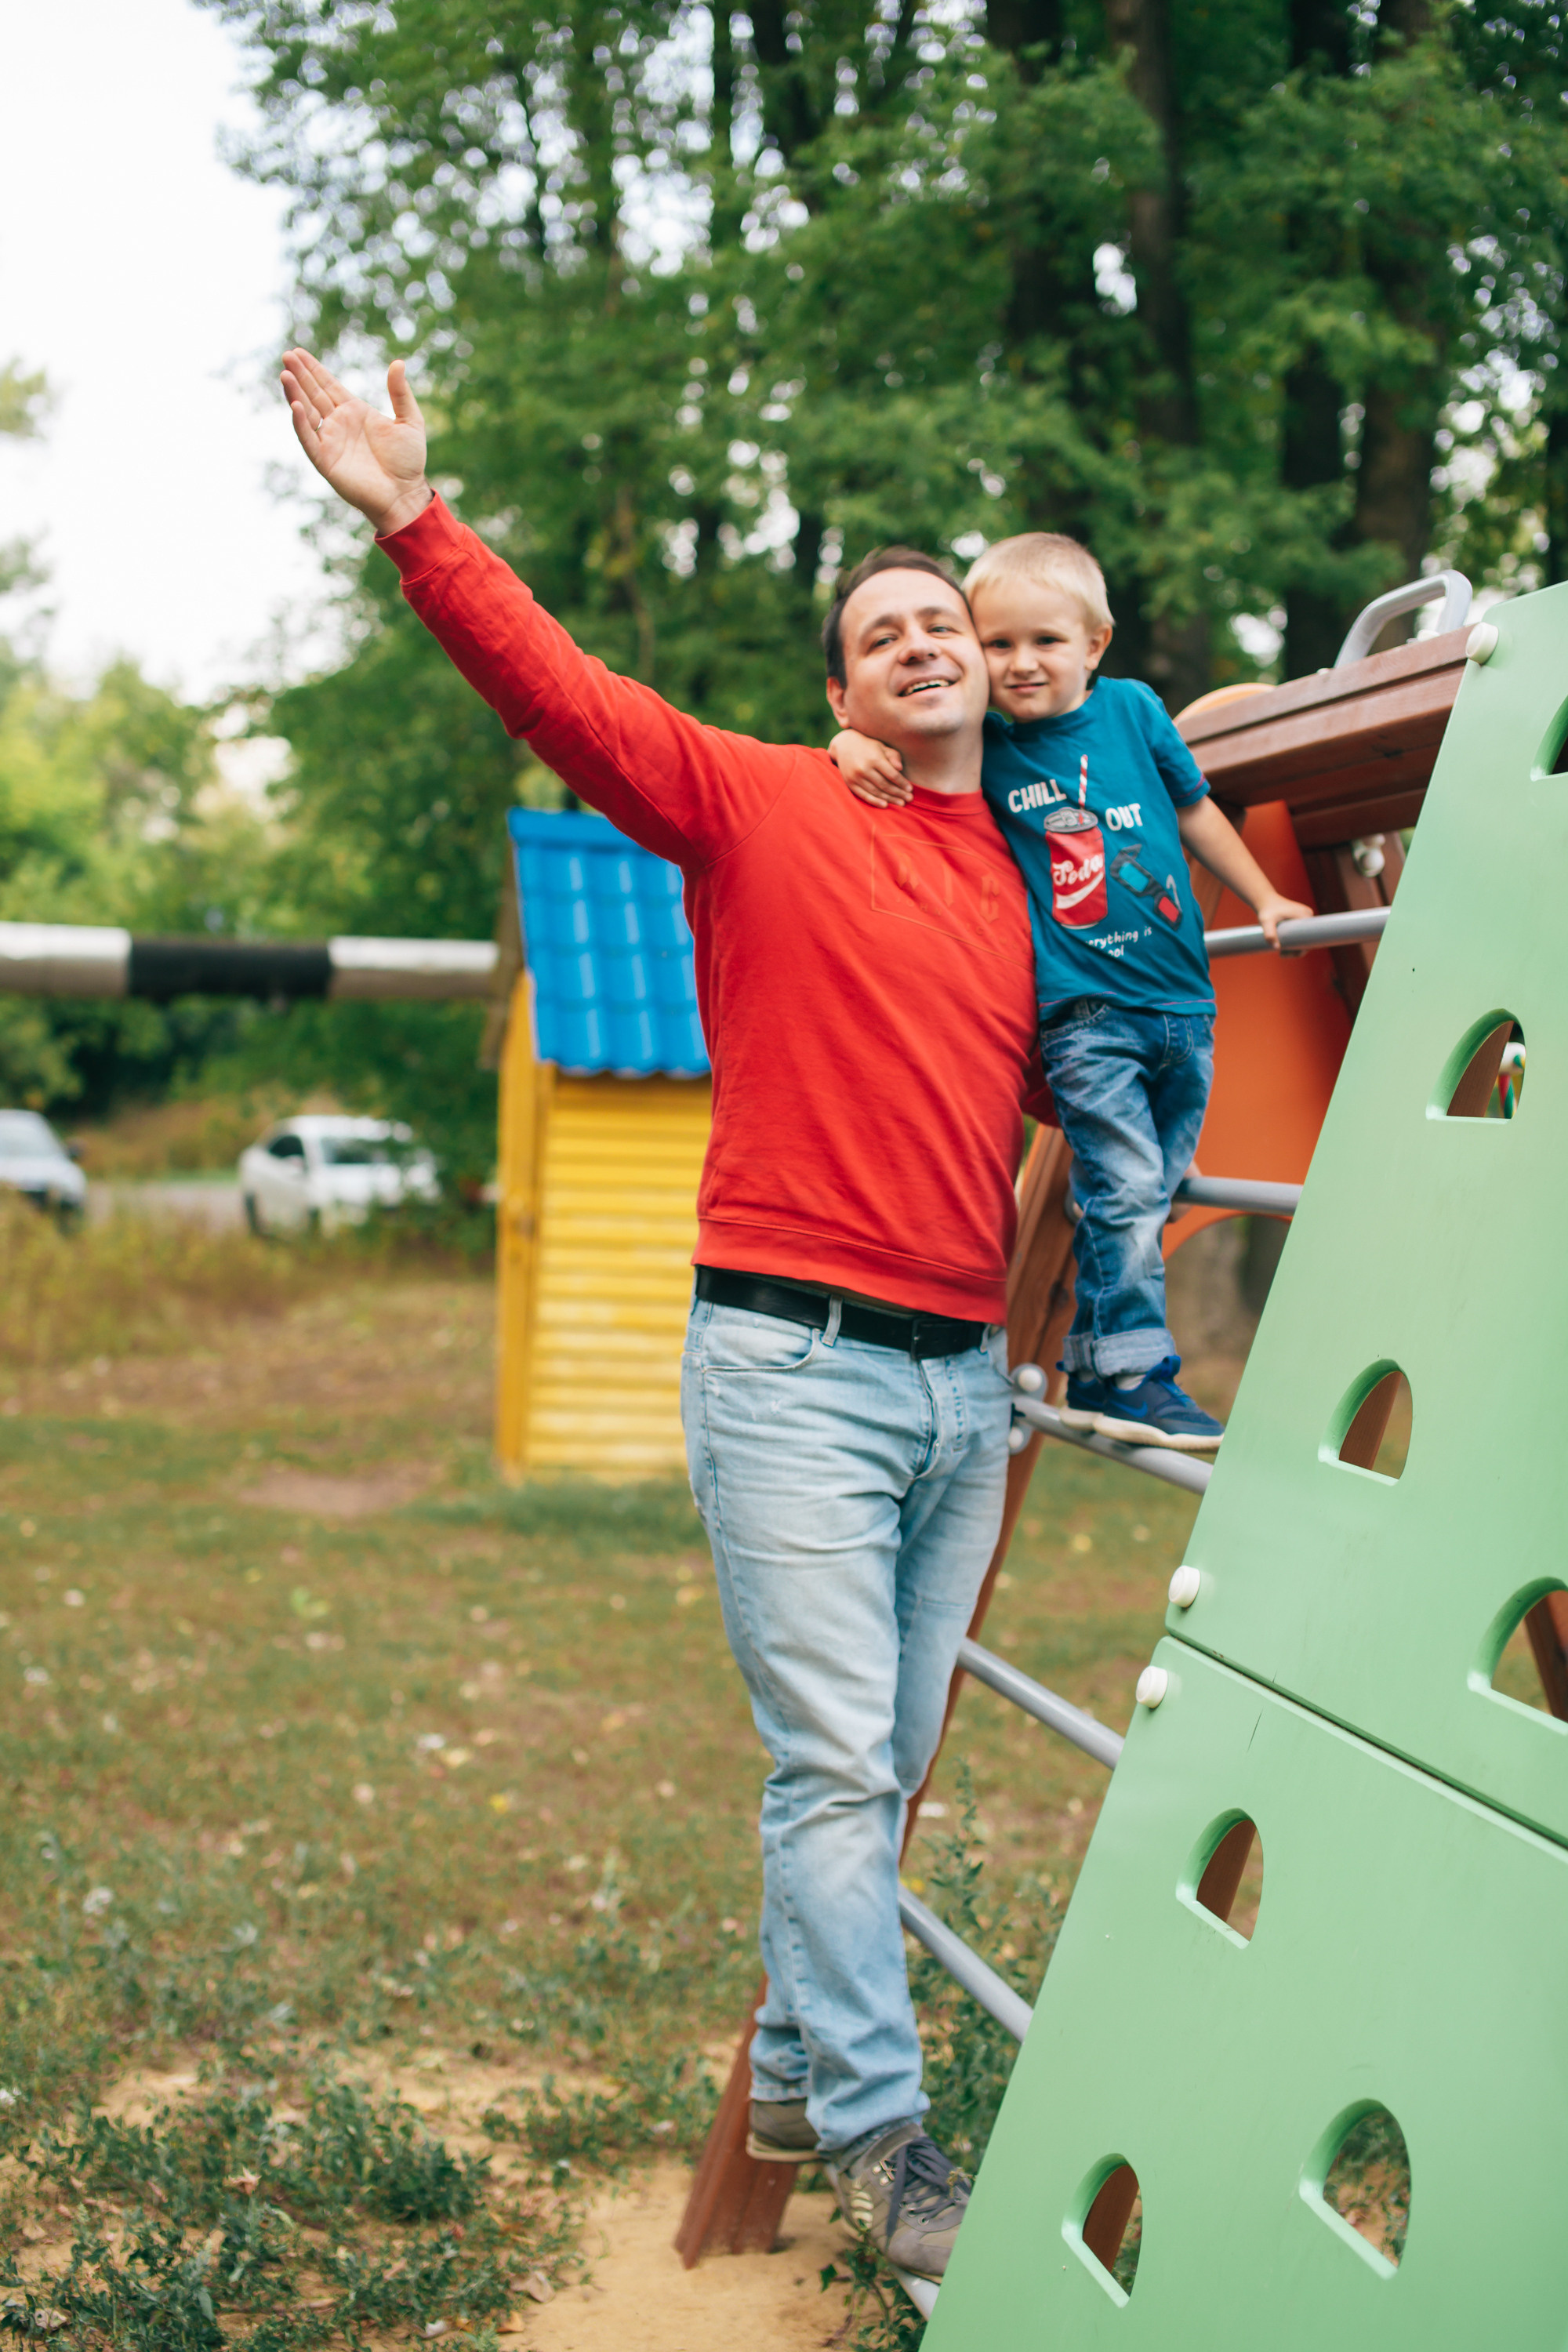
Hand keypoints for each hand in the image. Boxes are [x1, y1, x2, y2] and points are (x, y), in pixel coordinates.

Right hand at [280, 347, 432, 537]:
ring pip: (306, 412)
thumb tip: (398, 363)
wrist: (405, 494)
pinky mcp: (326, 460)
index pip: (328, 385)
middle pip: (314, 393)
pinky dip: (301, 422)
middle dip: (300, 375)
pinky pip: (309, 438)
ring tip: (285, 374)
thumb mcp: (409, 421)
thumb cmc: (409, 462)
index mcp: (354, 411)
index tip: (299, 352)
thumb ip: (400, 393)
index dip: (314, 369)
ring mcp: (330, 441)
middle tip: (287, 355)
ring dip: (295, 393)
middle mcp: (338, 423)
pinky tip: (296, 405)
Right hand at [829, 729, 911, 806]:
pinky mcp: (850, 783)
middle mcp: (864, 768)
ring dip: (890, 799)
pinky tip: (885, 805)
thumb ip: (893, 756)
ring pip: (876, 792)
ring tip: (901, 804)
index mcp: (874, 758)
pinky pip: (864, 795)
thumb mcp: (882, 746)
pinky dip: (875, 801)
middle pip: (885, 785)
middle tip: (909, 799)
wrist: (844, 745)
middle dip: (898, 793)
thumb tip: (900, 768)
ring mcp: (856, 777)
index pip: (892, 774)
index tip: (910, 789)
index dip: (902, 783)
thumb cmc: (868, 745)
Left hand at [1255, 891, 1314, 948]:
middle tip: (1282, 955)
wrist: (1264, 900)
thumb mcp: (1266, 921)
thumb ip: (1269, 934)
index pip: (1310, 937)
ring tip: (1281, 952)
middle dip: (1297, 949)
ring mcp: (1305, 917)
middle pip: (1308, 938)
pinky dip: (1295, 940)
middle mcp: (1308, 915)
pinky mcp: (1301, 918)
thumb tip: (1277, 948)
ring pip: (1304, 936)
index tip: (1289, 954)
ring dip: (1296, 946)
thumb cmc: (1266, 910)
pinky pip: (1302, 932)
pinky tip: (1285, 947)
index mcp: (1305, 915)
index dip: (1303, 949)